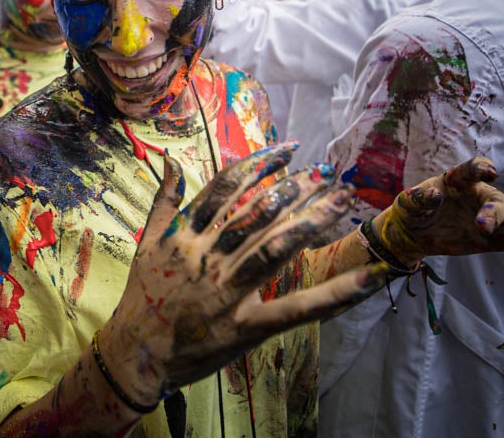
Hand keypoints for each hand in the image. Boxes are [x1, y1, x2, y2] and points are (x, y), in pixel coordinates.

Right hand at [98, 144, 391, 406]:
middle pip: (259, 213)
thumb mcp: (146, 242)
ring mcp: (229, 290)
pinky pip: (298, 308)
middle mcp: (210, 256)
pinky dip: (335, 294)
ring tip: (342, 199)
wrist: (136, 353)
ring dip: (313, 220)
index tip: (288, 151)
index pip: (228, 189)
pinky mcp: (248, 325)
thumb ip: (164, 200)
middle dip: (296, 189)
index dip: (260, 166)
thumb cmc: (143, 296)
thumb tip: (171, 160)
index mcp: (187, 234)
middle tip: (328, 170)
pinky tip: (368, 277)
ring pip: (277, 247)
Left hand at [372, 157, 503, 268]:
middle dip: (496, 214)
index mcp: (459, 182)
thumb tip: (434, 195)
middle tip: (484, 228)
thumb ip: (417, 199)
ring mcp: (497, 221)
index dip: (481, 168)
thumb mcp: (407, 205)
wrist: (415, 232)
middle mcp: (482, 198)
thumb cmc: (413, 212)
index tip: (491, 172)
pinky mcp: (502, 241)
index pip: (472, 170)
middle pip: (500, 203)